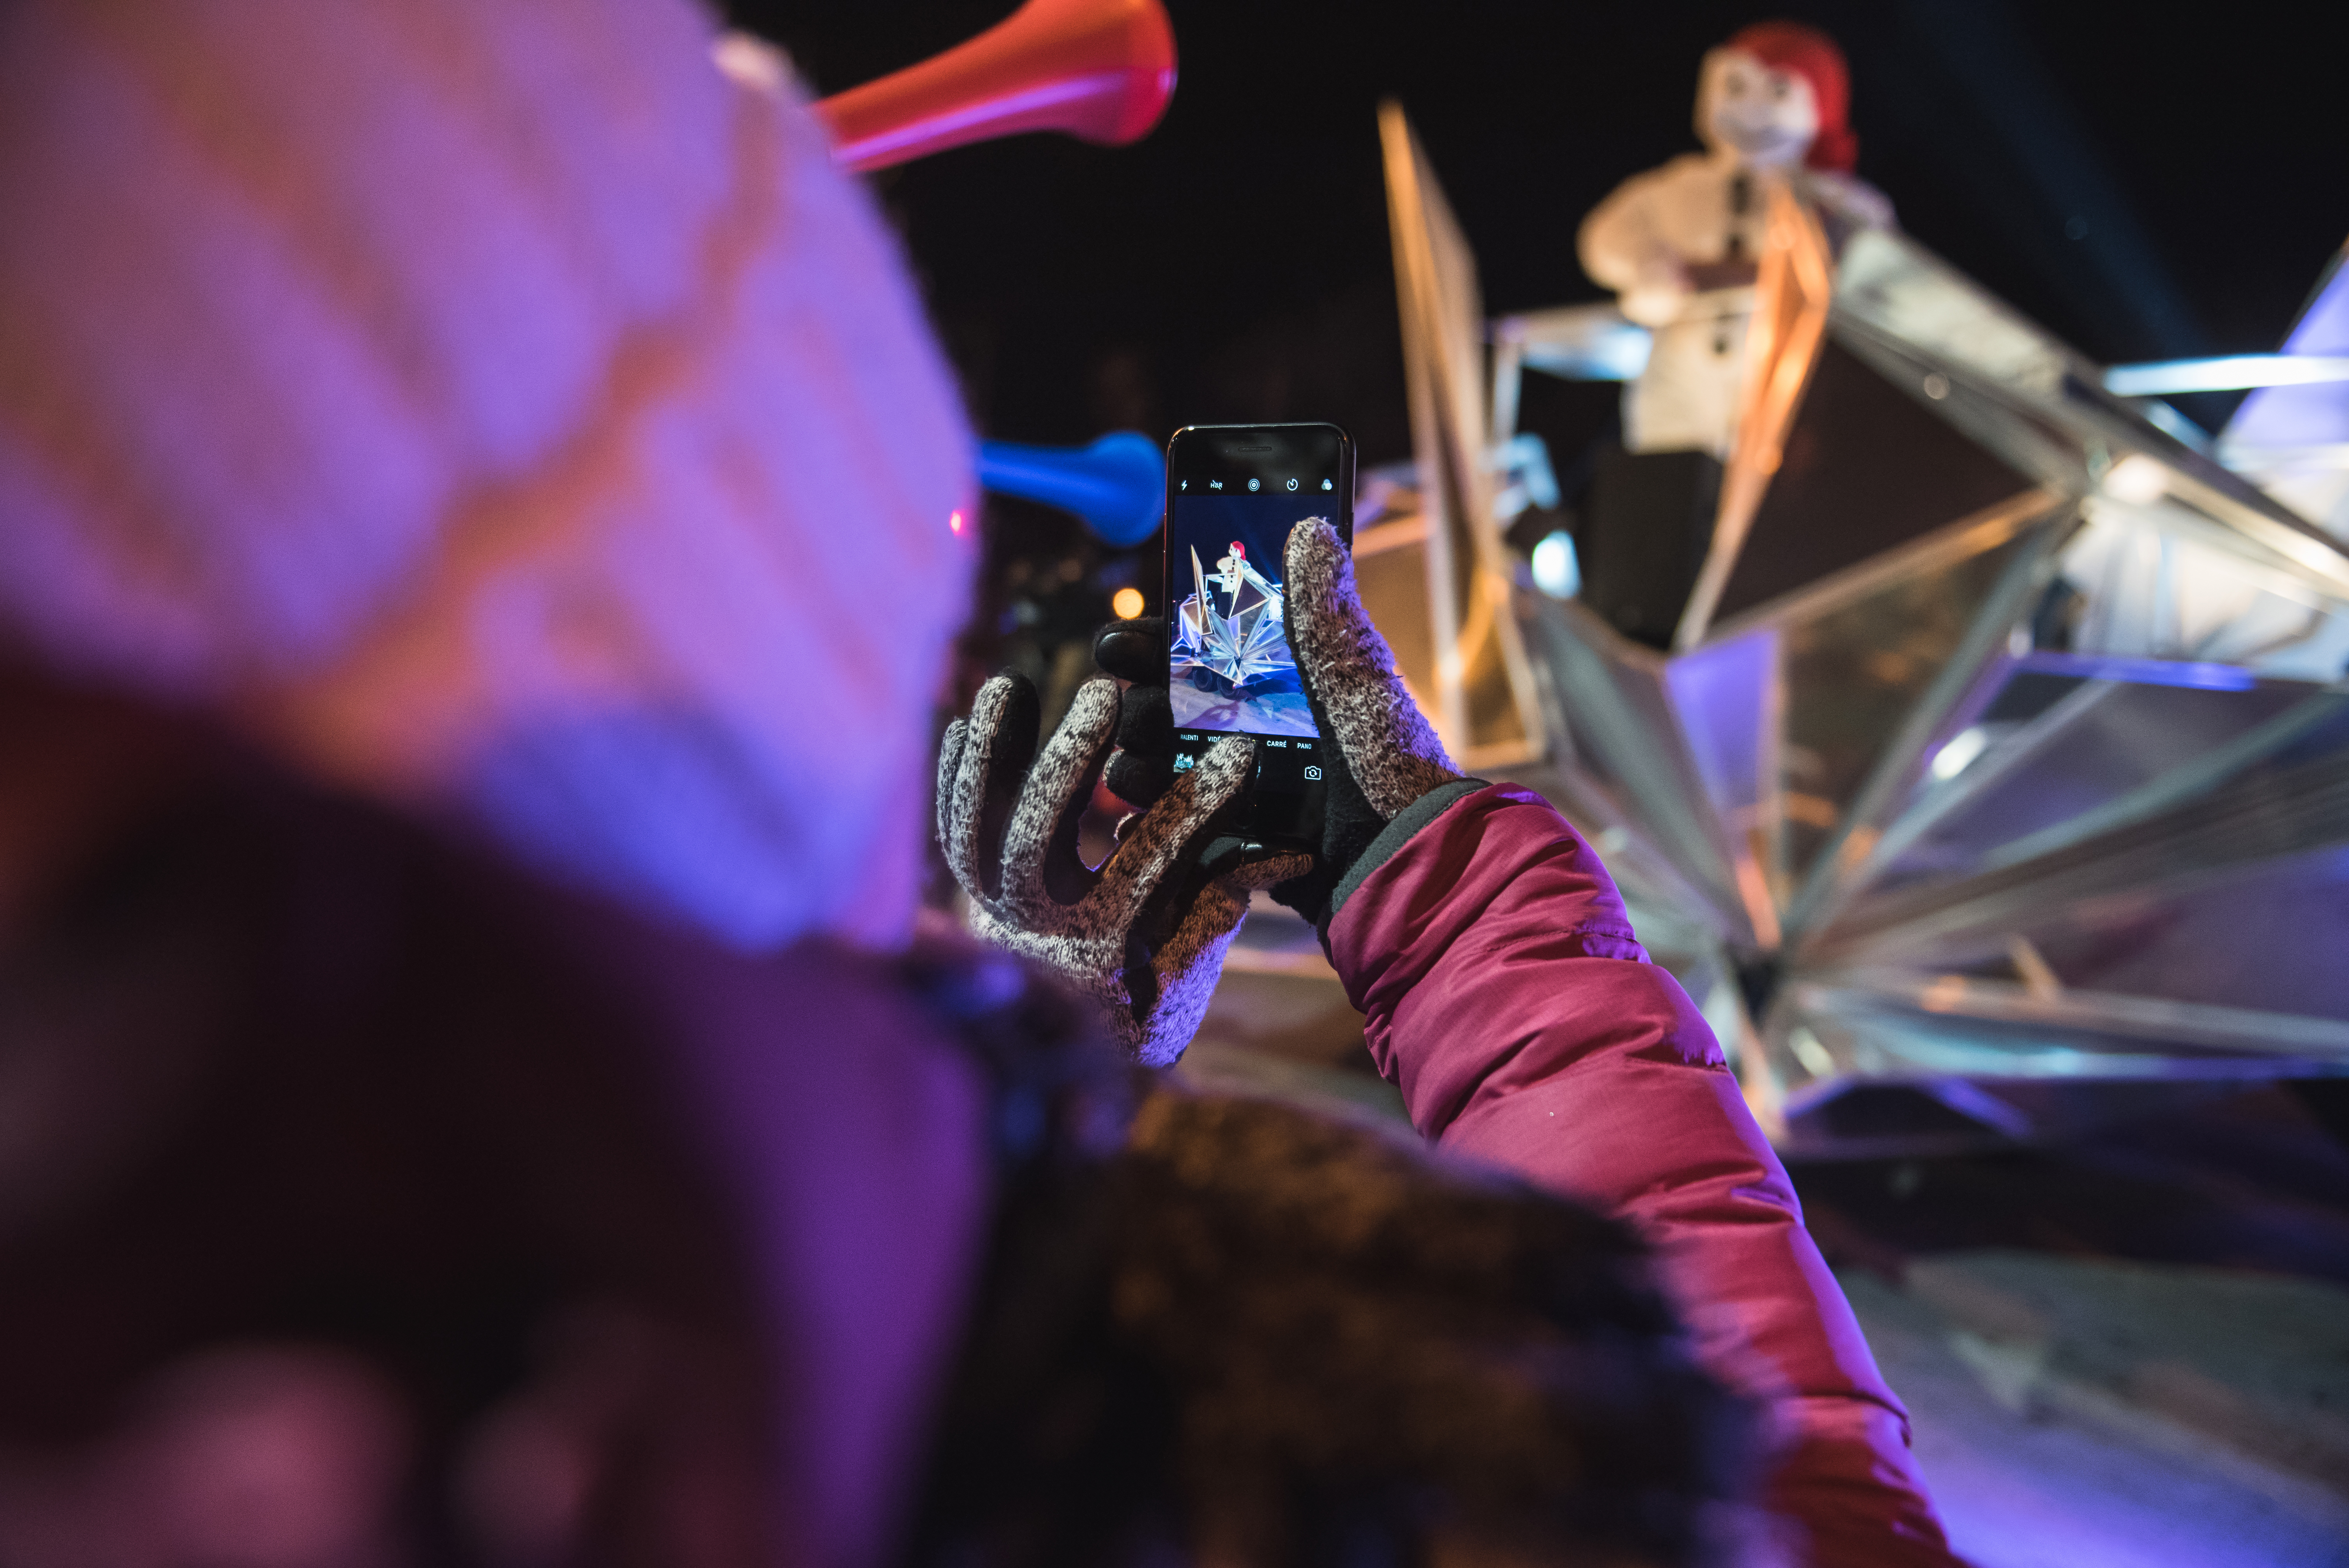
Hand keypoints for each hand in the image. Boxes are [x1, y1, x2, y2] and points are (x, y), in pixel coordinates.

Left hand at [936, 674, 1306, 1064]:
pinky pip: (947, 832)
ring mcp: (992, 911)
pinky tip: (966, 720)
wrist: (1050, 1069)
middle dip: (1067, 761)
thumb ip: (1220, 906)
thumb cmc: (1134, 1014)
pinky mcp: (967, 896)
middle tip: (1103, 694)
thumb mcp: (1186, 976)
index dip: (1196, 808)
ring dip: (990, 753)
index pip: (1151, 865)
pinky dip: (953, 777)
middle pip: (1034, 837)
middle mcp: (1036, 929)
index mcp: (1103, 949)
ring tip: (1010, 683)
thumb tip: (1290, 851)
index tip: (1238, 751)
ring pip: (973, 827)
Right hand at [1093, 518, 1467, 933]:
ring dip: (1139, 767)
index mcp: (1276, 682)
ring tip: (1137, 773)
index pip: (1196, 648)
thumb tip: (1309, 525)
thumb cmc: (1391, 765)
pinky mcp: (1235, 840)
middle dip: (1138, 708)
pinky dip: (1155, 826)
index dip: (1149, 642)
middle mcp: (1251, 730)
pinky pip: (1177, 827)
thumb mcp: (1356, 680)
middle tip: (1130, 713)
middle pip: (1165, 708)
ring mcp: (1238, 787)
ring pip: (1160, 770)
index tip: (1116, 644)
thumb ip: (1322, 611)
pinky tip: (1141, 824)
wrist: (1408, 860)